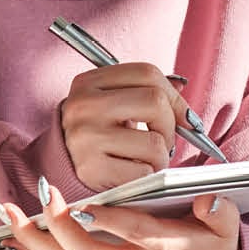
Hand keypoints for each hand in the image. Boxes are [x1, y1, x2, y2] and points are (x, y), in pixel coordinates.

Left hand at [0, 188, 243, 249]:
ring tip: (8, 214)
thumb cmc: (216, 249)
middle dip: (59, 229)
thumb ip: (220, 212)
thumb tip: (208, 199)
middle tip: (41, 196)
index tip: (81, 202)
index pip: (134, 234)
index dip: (107, 219)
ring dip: (37, 242)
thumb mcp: (229, 229)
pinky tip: (16, 235)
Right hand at [59, 62, 197, 190]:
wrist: (60, 166)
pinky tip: (133, 173)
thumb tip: (188, 108)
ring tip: (145, 159)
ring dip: (160, 157)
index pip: (148, 73)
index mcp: (89, 82)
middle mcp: (84, 105)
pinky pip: (143, 172)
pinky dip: (147, 176)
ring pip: (154, 143)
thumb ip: (147, 95)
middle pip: (155, 102)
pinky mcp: (91, 169)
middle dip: (170, 126)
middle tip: (162, 139)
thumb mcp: (114, 103)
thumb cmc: (98, 132)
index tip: (184, 116)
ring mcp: (85, 137)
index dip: (175, 96)